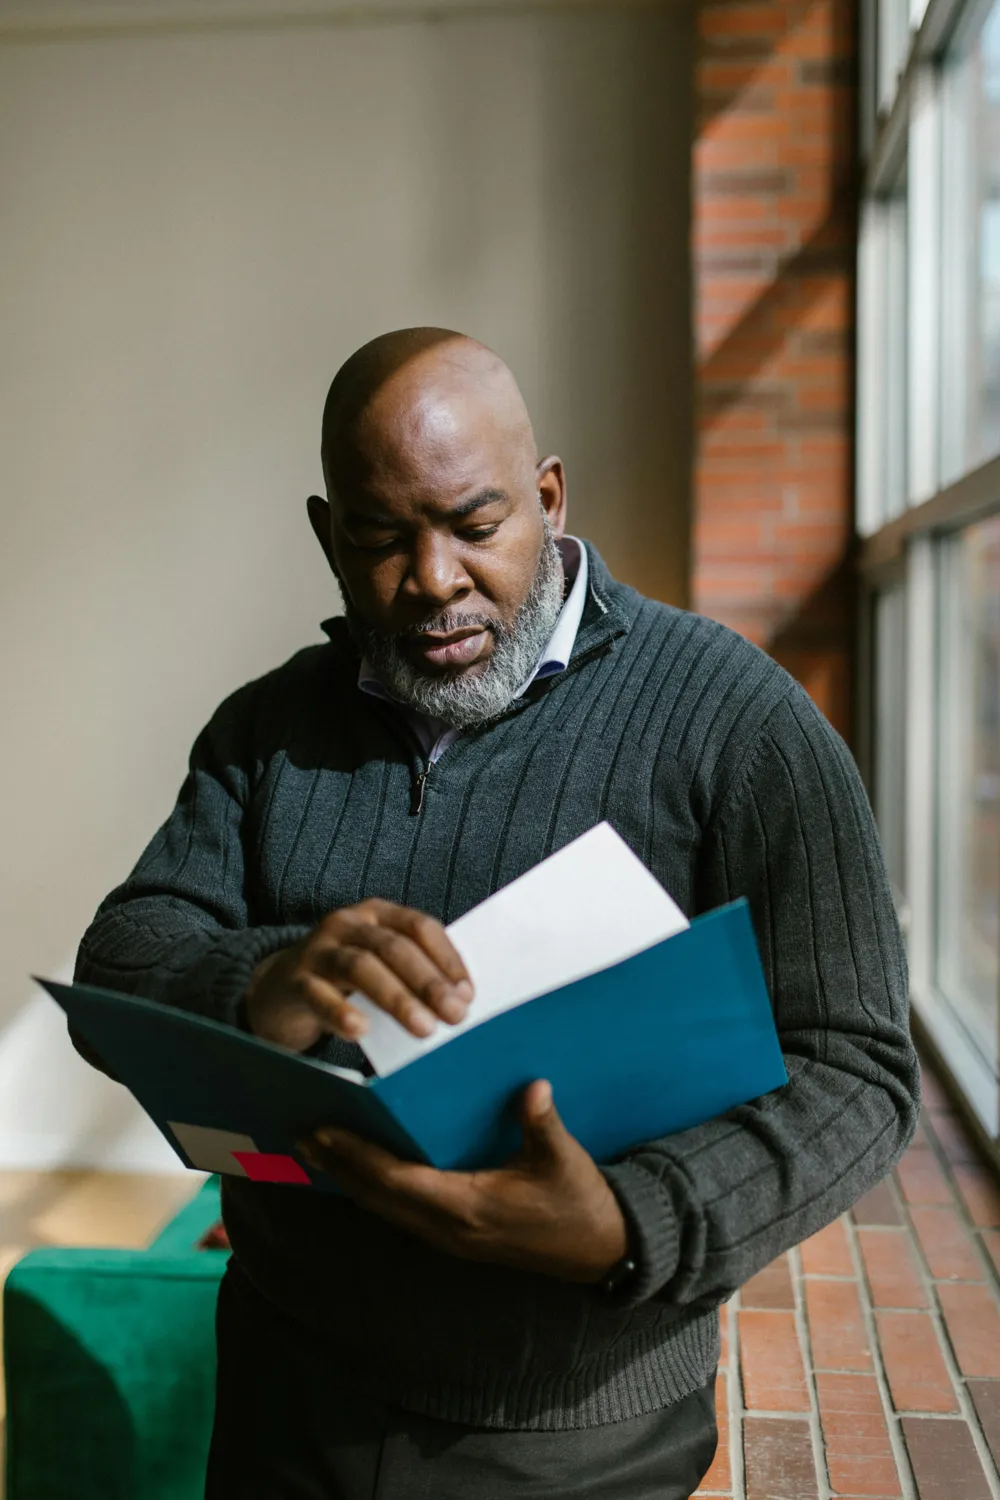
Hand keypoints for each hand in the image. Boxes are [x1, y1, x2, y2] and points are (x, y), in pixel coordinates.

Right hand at [245, 899, 472, 1051]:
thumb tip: (455, 1005)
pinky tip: (361, 1030)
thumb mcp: (378, 966)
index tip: (468, 994)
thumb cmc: (342, 981)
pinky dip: (341, 1012)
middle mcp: (347, 924)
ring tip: (422, 1028)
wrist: (277, 991)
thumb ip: (410, 975)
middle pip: (393, 947)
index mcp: (376, 913)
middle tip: (454, 1016)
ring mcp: (318, 949)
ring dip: (397, 998)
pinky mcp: (294, 980)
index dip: (447, 958)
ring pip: (360, 966)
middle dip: (428, 982)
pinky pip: (318, 995)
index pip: (419, 927)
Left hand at [300, 1080, 628, 1283]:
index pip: (399, 1181)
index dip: (358, 1157)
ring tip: (317, 1149)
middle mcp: (448, 1228)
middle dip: (338, 1166)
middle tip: (301, 1135)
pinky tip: (358, 1172)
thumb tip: (532, 1087)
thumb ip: (542, 1123)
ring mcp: (448, 1238)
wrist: (598, 1251)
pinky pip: (400, 1213)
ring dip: (349, 1179)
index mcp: (469, 1207)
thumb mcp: (563, 1159)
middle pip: (377, 1198)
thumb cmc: (578, 1201)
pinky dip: (373, 1190)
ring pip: (384, 1208)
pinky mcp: (453, 1237)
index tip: (325, 1132)